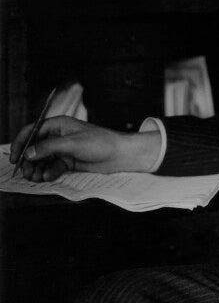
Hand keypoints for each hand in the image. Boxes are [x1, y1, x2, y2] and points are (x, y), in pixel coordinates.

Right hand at [9, 116, 161, 181]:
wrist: (120, 155)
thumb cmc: (100, 143)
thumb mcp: (72, 143)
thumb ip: (48, 148)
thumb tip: (28, 153)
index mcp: (59, 125)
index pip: (32, 131)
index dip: (21, 143)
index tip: (14, 157)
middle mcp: (59, 136)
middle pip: (35, 147)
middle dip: (28, 160)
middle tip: (25, 172)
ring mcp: (64, 149)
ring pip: (42, 159)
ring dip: (36, 168)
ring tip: (35, 177)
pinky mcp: (69, 161)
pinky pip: (52, 166)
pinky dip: (48, 172)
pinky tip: (47, 177)